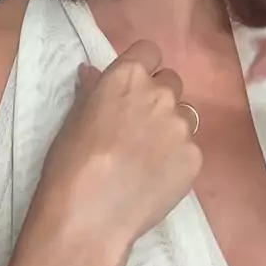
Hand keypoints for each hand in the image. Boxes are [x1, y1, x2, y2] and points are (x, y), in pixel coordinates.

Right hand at [39, 40, 201, 247]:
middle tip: (139, 125)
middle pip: (171, 81)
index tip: (132, 87)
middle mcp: (161, 93)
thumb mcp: (75, 117)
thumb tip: (93, 72)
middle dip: (159, 96)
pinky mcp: (195, 157)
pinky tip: (156, 178)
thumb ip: (93, 89)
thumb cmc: (70, 161)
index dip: (143, 67)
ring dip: (170, 127)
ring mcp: (182, 125)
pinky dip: (177, 159)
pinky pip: (190, 149)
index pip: (149, 51)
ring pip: (184, 115)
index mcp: (128, 75)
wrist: (90, 214)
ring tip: (148, 156)